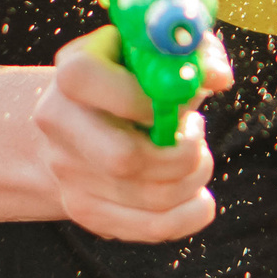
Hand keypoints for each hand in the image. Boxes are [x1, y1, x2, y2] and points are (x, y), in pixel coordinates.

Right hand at [36, 25, 234, 241]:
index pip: (95, 85)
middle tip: (196, 133)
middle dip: (181, 153)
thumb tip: (218, 78)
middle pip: (124, 159)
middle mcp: (59, 124)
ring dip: (194, 178)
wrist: (82, 118)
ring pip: (149, 196)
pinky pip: (152, 227)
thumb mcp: (159, 50)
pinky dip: (191, 214)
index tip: (184, 101)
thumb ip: (193, 53)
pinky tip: (199, 194)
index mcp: (73, 73)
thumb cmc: (134, 75)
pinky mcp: (85, 210)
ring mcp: (68, 173)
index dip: (149, 98)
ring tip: (196, 154)